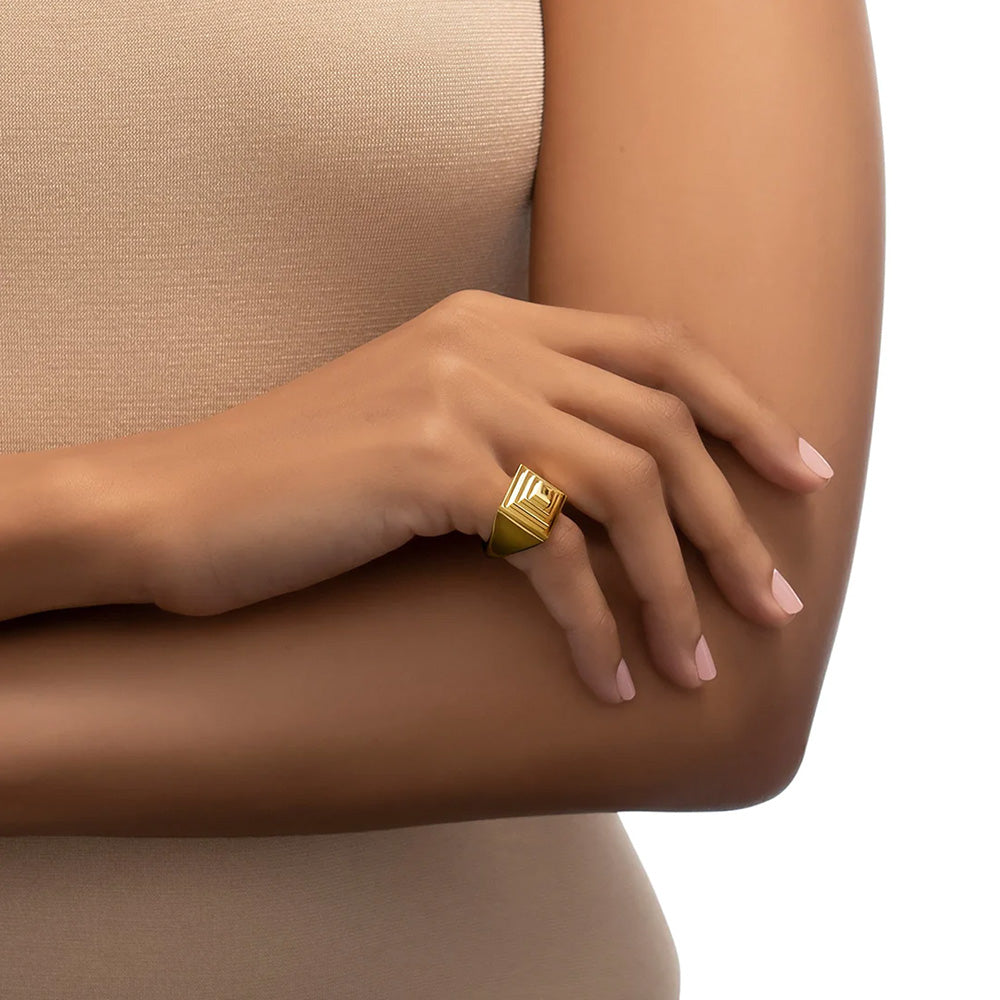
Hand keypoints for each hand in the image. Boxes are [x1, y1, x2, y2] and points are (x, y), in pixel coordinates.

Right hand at [110, 289, 833, 703]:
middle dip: (734, 519)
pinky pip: (550, 550)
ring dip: (676, 589)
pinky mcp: (424, 464)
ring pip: (624, 487)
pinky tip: (606, 680)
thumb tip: (614, 498)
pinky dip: (593, 622)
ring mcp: (454, 395)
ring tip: (699, 667)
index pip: (658, 348)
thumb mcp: (424, 431)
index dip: (744, 409)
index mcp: (491, 320)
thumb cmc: (302, 488)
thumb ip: (516, 430)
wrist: (173, 506)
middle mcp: (483, 341)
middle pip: (662, 421)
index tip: (799, 472)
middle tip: (777, 600)